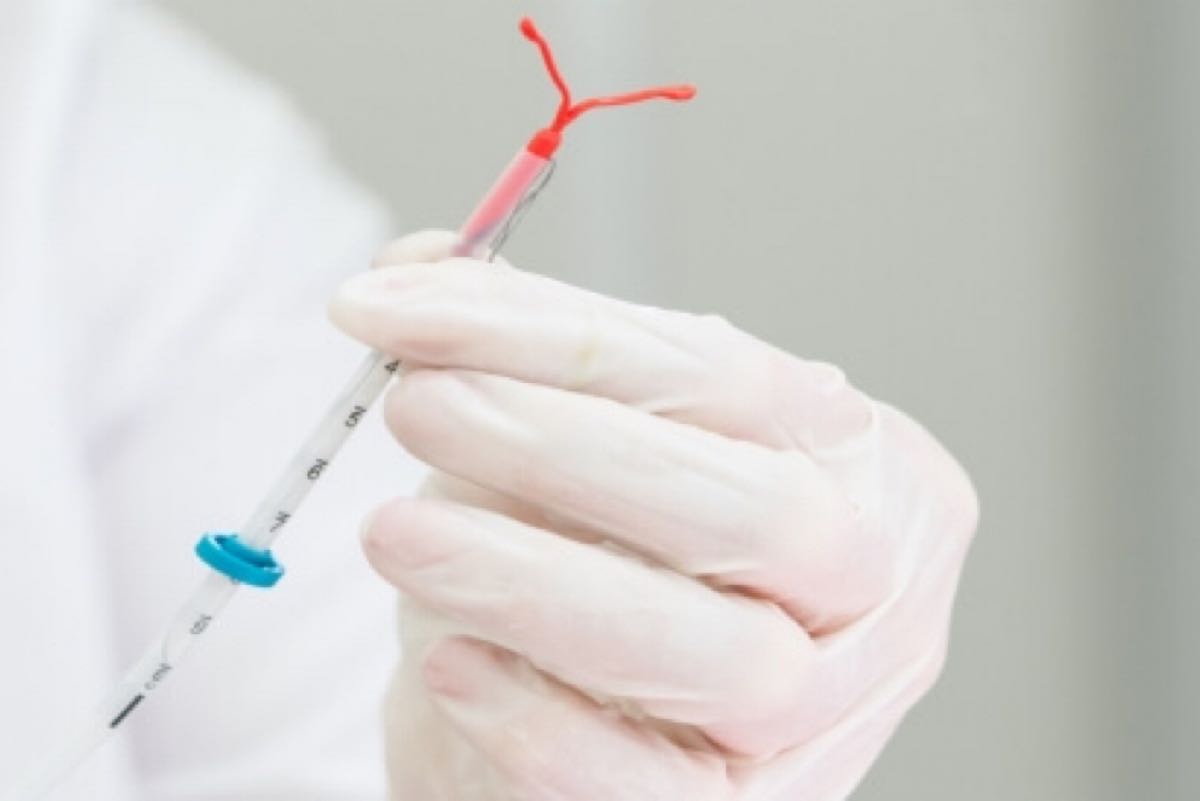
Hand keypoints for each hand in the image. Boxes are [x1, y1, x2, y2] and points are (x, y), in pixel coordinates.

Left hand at [328, 230, 978, 800]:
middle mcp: (872, 588)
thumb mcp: (570, 445)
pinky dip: (545, 723)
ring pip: (727, 658)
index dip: (549, 333)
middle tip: (417, 406)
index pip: (721, 376)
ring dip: (538, 586)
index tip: (397, 306)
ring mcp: (827, 718)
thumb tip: (415, 270)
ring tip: (398, 532)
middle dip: (562, 448)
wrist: (598, 724)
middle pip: (754, 511)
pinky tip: (450, 661)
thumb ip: (516, 355)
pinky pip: (662, 792)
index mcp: (858, 461)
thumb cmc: (598, 563)